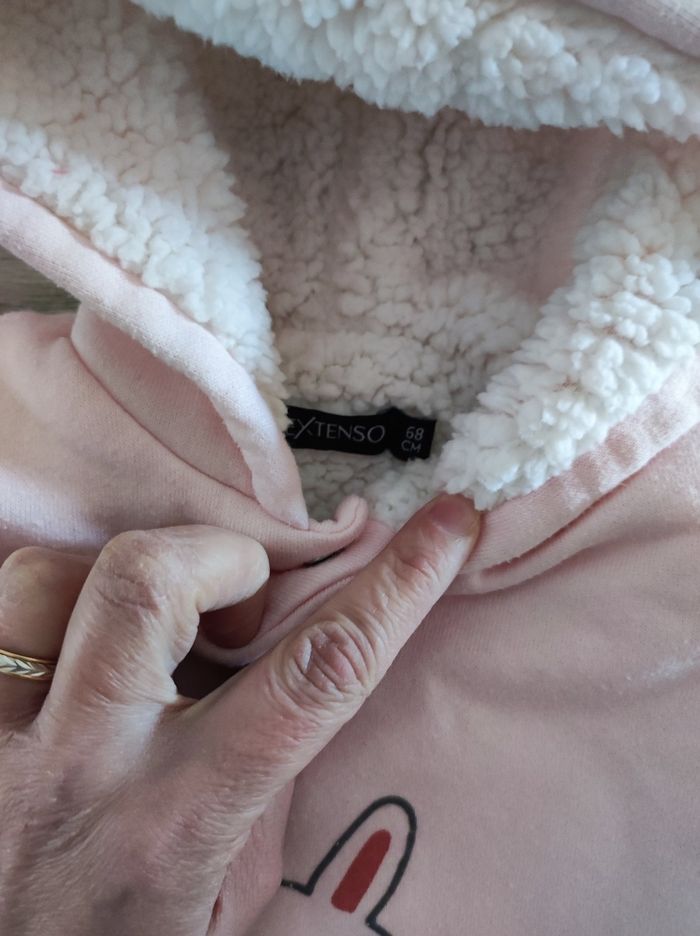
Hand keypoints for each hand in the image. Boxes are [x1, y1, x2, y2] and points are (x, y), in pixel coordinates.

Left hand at [0, 495, 478, 935]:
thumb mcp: (226, 887)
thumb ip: (268, 780)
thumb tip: (308, 661)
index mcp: (181, 820)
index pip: (313, 675)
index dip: (394, 589)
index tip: (444, 529)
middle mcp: (83, 768)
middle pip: (148, 581)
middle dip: (218, 556)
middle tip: (237, 595)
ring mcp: (1, 743)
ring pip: (48, 577)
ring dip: (114, 573)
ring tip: (148, 619)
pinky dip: (48, 597)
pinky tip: (75, 639)